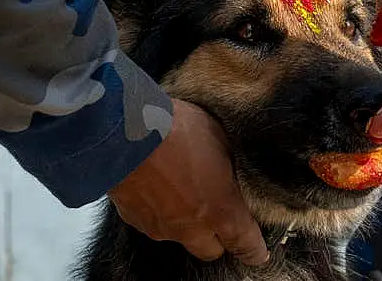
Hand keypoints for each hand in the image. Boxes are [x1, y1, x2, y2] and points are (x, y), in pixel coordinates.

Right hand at [108, 99, 268, 264]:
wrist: (125, 131)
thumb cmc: (176, 130)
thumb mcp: (220, 139)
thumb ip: (228, 166)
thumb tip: (229, 172)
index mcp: (221, 209)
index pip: (246, 244)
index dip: (254, 250)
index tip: (257, 251)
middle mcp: (192, 227)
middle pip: (211, 250)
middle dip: (216, 237)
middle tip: (216, 212)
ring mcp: (161, 227)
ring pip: (180, 236)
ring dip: (185, 221)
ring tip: (180, 187)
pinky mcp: (135, 220)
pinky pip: (153, 223)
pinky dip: (158, 210)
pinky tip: (157, 184)